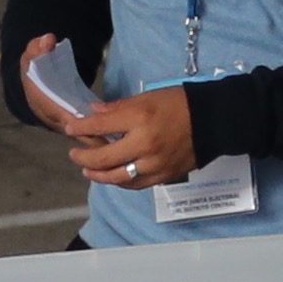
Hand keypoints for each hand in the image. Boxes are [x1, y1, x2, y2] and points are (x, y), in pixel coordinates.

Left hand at [44, 54, 195, 189]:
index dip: (80, 128)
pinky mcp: (163, 176)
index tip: (70, 128)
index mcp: (139, 119)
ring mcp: (153, 164)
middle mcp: (144, 144)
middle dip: (83, 157)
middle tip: (74, 154)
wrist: (213, 121)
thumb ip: (119, 108)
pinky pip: (135, 184)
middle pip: (102, 158)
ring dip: (97, 175)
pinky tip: (111, 177)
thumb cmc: (180, 103)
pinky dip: (119, 181)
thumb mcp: (148, 97)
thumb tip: (94, 113)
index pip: (99, 126)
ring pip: (116, 177)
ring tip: (87, 170)